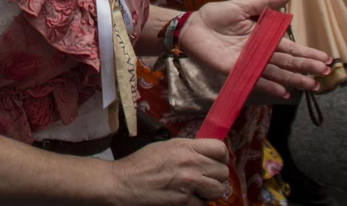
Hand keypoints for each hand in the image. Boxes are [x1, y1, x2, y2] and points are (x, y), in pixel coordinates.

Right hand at [108, 138, 228, 205]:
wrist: (123, 183)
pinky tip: (186, 199)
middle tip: (204, 179)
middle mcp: (190, 164)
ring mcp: (188, 184)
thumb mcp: (164, 147)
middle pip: (223, 171)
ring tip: (197, 191)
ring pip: (218, 190)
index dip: (221, 157)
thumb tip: (204, 155)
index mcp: (185, 147)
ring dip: (210, 192)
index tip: (215, 161)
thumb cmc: (140, 165)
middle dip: (215, 176)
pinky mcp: (184, 202)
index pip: (220, 149)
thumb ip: (186, 149)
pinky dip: (197, 203)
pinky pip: (204, 205)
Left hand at [182, 0, 330, 101]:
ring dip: (294, 79)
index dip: (308, 53)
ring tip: (312, 86)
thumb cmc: (217, 15)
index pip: (290, 47)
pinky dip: (269, 85)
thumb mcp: (244, 6)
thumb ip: (267, 3)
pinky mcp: (235, 69)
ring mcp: (248, 62)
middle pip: (287, 61)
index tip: (327, 59)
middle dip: (306, 67)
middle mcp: (259, 52)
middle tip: (326, 74)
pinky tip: (283, 91)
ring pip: (276, 72)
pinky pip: (254, 77)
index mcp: (263, 37)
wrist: (193, 24)